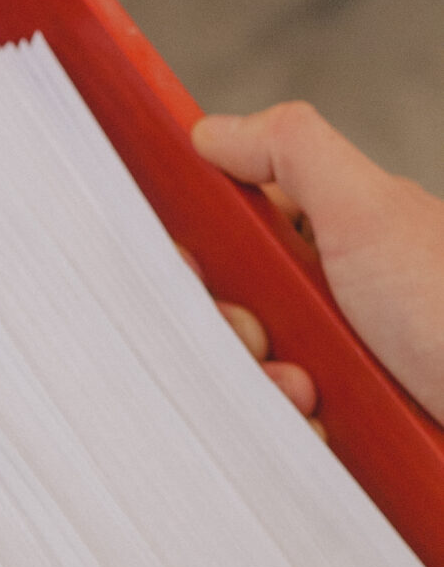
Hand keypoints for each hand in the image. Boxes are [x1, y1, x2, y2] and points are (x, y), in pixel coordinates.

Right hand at [195, 103, 443, 422]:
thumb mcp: (367, 211)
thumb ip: (292, 152)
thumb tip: (215, 132)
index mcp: (335, 233)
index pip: (233, 234)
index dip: (204, 256)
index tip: (199, 273)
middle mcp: (334, 293)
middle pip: (231, 311)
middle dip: (238, 333)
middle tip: (270, 337)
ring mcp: (341, 359)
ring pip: (251, 377)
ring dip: (268, 390)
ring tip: (315, 390)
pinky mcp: (347, 422)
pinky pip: (285, 433)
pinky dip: (297, 433)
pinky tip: (328, 427)